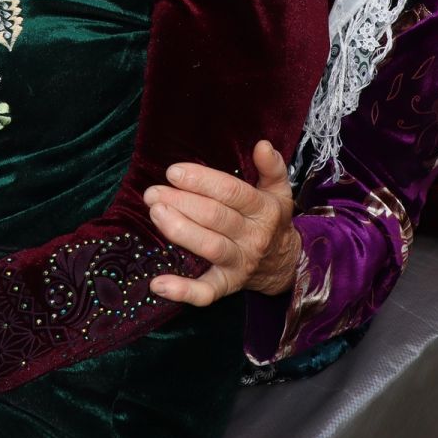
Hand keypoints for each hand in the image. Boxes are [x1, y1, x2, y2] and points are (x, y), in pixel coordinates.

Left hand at [145, 140, 299, 305]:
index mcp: (263, 210)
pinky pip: (206, 292)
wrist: (284, 263)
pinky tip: (158, 284)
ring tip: (155, 214)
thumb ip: (271, 167)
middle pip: (216, 217)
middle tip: (153, 192)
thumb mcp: (278, 191)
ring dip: (180, 231)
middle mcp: (253, 237)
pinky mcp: (227, 285)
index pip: (231, 192)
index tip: (173, 172)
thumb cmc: (270, 220)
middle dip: (182, 203)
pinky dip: (183, 291)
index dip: (202, 181)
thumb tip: (262, 144)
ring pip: (210, 247)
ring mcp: (240, 263)